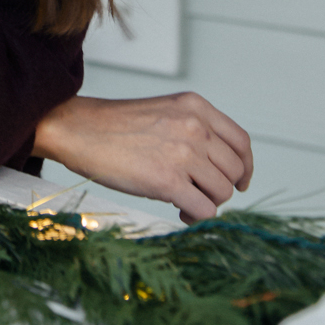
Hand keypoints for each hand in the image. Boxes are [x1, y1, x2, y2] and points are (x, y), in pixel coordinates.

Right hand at [32, 92, 252, 223]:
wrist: (79, 130)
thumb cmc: (115, 126)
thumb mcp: (164, 111)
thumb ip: (194, 130)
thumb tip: (219, 168)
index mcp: (195, 107)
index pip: (241, 142)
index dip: (245, 167)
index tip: (239, 180)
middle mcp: (194, 127)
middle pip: (234, 170)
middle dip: (221, 188)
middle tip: (200, 194)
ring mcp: (182, 153)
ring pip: (222, 193)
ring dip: (207, 203)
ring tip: (185, 203)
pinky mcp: (168, 181)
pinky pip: (204, 210)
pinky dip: (196, 218)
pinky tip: (180, 213)